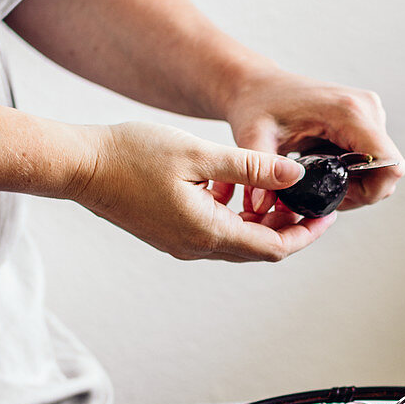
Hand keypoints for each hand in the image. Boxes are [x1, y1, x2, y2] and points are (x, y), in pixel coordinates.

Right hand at [71, 121, 334, 261]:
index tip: (326, 215)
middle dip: (290, 227)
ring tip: (281, 191)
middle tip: (309, 200)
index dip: (306, 233)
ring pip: (238, 242)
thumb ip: (251, 167)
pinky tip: (238, 189)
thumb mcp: (200, 154)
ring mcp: (182, 244)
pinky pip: (216, 234)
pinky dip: (237, 218)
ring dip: (263, 223)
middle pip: (259, 249)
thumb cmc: (130, 154)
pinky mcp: (170, 234)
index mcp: (209, 232)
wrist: (79, 166)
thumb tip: (295, 175)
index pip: (274, 246)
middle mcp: (197, 247)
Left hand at [219, 68, 404, 216]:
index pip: (389, 163)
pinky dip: (353, 171)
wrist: (258, 84)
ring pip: (382, 167)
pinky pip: (373, 157)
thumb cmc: (256, 106)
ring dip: (356, 183)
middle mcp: (366, 109)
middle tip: (321, 194)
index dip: (371, 191)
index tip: (336, 197)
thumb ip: (260, 171)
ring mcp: (369, 112)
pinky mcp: (365, 118)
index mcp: (348, 112)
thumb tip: (260, 206)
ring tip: (318, 180)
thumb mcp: (253, 138)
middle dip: (360, 192)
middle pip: (389, 170)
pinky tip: (323, 167)